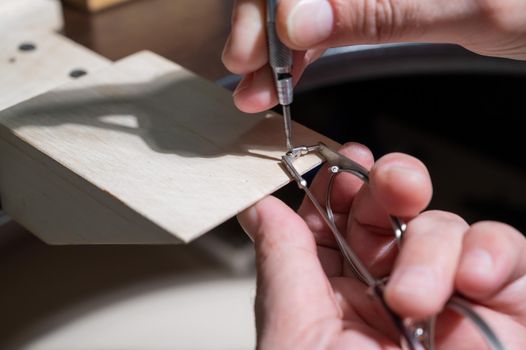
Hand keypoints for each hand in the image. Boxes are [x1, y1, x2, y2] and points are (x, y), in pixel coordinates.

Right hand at [223, 0, 525, 112]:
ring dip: (273, 45)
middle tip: (243, 68)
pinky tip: (286, 75)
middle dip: (261, 23)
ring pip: (303, 2)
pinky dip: (302, 50)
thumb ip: (376, 9)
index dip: (270, 1)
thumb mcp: (468, 5)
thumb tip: (295, 22)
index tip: (258, 45)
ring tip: (256, 88)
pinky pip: (325, 15)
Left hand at [238, 143, 525, 348]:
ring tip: (413, 300)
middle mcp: (390, 289)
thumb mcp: (297, 337)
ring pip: (445, 224)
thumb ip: (283, 263)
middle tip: (388, 180)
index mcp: (336, 293)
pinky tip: (473, 286)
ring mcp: (448, 297)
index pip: (338, 217)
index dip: (338, 183)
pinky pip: (509, 253)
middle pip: (393, 208)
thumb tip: (258, 208)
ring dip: (431, 247)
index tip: (341, 163)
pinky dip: (492, 255)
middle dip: (390, 183)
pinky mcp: (504, 312)